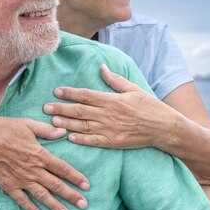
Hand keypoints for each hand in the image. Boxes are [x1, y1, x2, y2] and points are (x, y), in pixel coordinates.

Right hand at [0, 116, 89, 209]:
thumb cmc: (5, 128)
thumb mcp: (28, 125)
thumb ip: (46, 131)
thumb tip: (63, 132)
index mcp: (40, 154)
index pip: (62, 168)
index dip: (76, 177)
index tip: (86, 185)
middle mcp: (33, 169)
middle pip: (56, 185)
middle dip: (71, 195)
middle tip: (83, 205)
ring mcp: (21, 179)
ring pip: (42, 195)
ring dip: (55, 206)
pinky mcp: (9, 185)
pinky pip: (22, 200)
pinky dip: (31, 209)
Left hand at [43, 64, 175, 148]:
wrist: (164, 128)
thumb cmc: (149, 106)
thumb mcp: (133, 89)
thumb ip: (115, 80)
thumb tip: (101, 67)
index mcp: (112, 100)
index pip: (86, 95)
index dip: (70, 93)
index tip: (57, 91)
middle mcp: (108, 114)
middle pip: (80, 111)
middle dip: (61, 109)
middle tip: (45, 108)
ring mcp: (110, 129)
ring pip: (83, 126)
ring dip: (66, 124)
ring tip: (52, 121)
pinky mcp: (114, 142)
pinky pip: (94, 141)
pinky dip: (81, 139)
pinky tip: (69, 137)